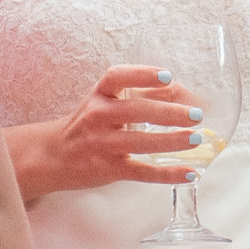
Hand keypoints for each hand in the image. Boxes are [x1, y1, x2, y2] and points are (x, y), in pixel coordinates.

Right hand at [7, 64, 202, 199]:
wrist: (52, 156)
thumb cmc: (88, 125)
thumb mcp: (105, 104)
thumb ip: (139, 97)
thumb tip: (184, 92)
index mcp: (99, 95)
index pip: (117, 77)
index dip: (142, 74)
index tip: (168, 75)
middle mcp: (97, 116)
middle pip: (135, 111)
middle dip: (169, 113)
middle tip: (196, 114)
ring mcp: (100, 144)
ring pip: (139, 142)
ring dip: (171, 141)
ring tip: (197, 138)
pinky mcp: (106, 169)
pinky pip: (141, 172)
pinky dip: (167, 174)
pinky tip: (190, 173)